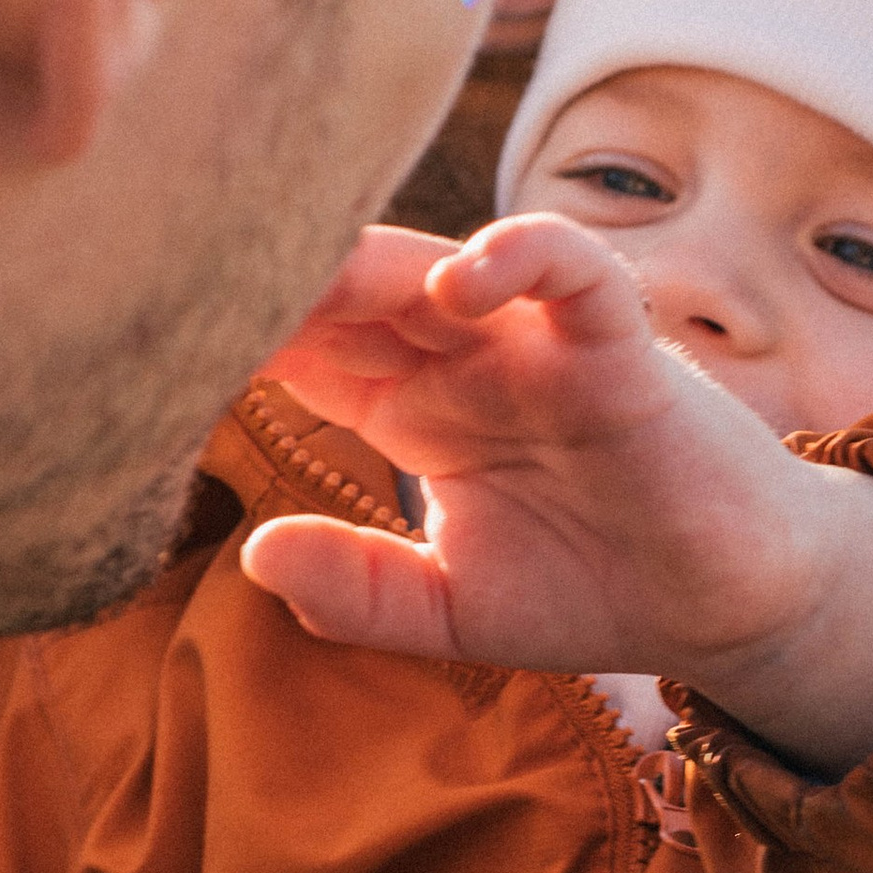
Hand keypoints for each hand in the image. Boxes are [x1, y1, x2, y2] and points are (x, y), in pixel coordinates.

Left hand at [241, 219, 872, 769]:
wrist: (725, 606)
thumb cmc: (593, 588)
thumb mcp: (451, 613)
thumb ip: (359, 591)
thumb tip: (255, 557)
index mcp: (415, 412)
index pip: (307, 352)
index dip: (236, 342)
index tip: (147, 347)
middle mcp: (467, 364)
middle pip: (354, 299)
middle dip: (281, 287)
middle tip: (194, 280)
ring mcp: (539, 348)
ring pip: (442, 269)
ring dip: (370, 267)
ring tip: (304, 274)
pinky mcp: (620, 351)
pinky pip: (572, 275)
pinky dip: (520, 259)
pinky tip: (455, 289)